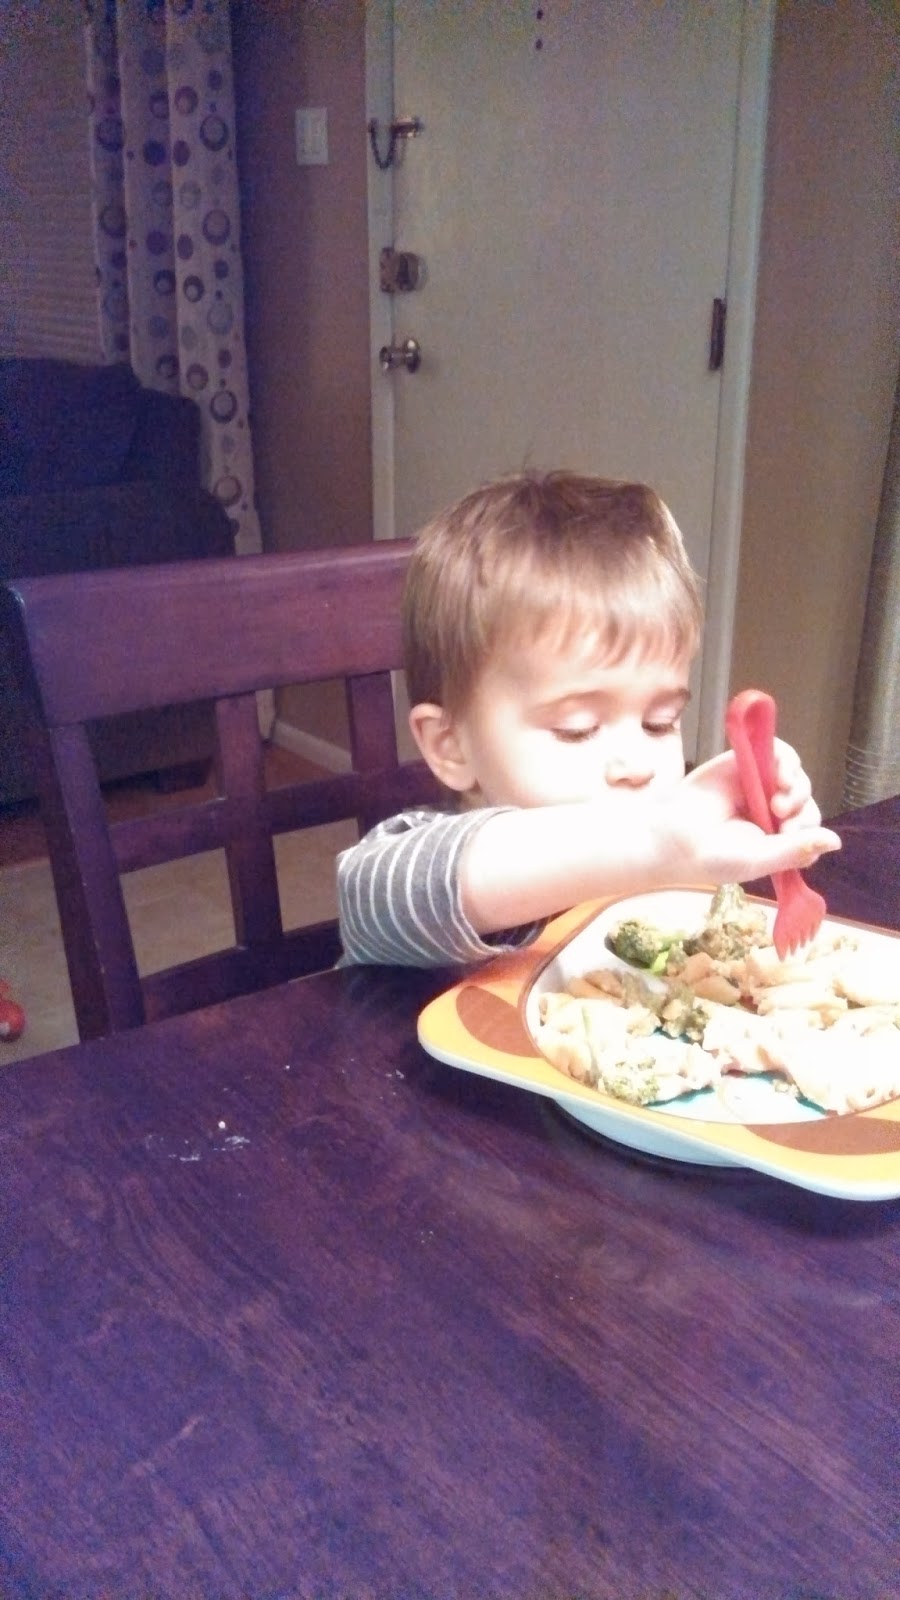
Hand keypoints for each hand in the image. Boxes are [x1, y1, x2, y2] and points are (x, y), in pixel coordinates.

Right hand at [670, 750, 840, 883]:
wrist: (670, 837)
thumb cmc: (710, 857)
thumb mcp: (757, 859)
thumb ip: (794, 850)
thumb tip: (835, 842)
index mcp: (776, 839)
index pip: (809, 829)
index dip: (808, 829)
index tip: (787, 834)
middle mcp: (770, 811)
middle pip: (805, 801)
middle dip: (802, 808)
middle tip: (781, 816)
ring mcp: (759, 786)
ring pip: (796, 776)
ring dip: (797, 785)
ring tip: (781, 797)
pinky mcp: (745, 763)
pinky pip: (778, 752)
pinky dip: (786, 759)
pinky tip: (781, 774)